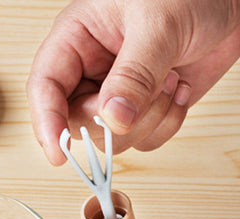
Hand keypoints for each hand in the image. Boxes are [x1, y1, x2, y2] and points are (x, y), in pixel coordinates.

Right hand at [27, 0, 239, 164]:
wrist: (232, 0)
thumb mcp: (159, 24)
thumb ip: (133, 74)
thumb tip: (112, 119)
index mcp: (76, 40)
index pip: (45, 87)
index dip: (47, 122)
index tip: (60, 155)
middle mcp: (91, 72)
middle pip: (77, 121)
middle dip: (114, 120)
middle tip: (147, 92)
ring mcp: (116, 95)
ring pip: (110, 138)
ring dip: (146, 121)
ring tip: (168, 81)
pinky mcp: (142, 110)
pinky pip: (142, 140)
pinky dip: (166, 125)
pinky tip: (178, 90)